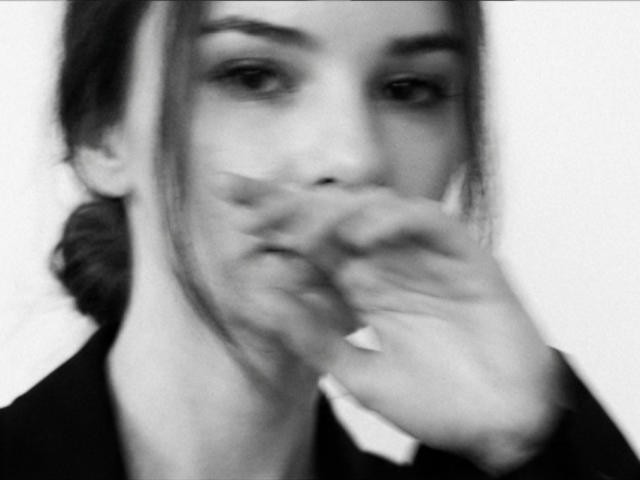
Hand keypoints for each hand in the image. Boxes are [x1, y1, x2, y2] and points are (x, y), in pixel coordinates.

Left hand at [215, 174, 564, 473]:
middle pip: (334, 215)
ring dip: (334, 213)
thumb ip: (313, 338)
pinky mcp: (464, 255)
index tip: (231, 205)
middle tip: (245, 198)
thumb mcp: (358, 374)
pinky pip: (427, 222)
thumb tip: (260, 298)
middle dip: (288, 203)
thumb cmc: (436, 402)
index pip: (311, 241)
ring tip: (299, 231)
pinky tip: (359, 236)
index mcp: (362, 286)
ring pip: (375, 207)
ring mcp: (424, 256)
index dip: (274, 219)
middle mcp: (387, 263)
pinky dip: (393, 222)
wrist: (502, 426)